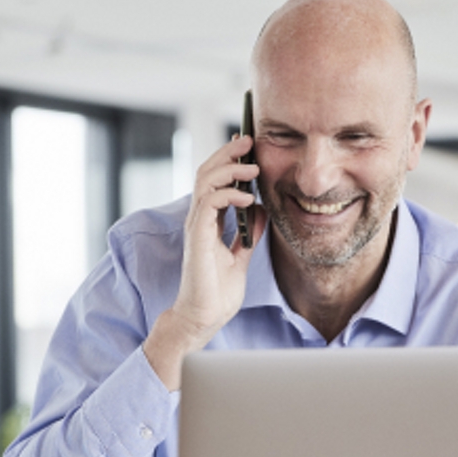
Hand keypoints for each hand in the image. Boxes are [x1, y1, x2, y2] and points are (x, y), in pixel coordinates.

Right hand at [144, 135, 265, 389]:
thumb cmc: (217, 292)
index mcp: (208, 221)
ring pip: (205, 181)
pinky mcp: (197, 237)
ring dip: (229, 168)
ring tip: (252, 166)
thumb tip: (261, 209)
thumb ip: (248, 232)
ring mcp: (196, 226)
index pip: (215, 180)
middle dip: (227, 152)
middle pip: (207, 171)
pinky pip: (209, 203)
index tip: (247, 146)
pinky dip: (229, 195)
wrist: (204, 317)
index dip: (228, 159)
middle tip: (248, 138)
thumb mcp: (242, 255)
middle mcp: (199, 218)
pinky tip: (247, 198)